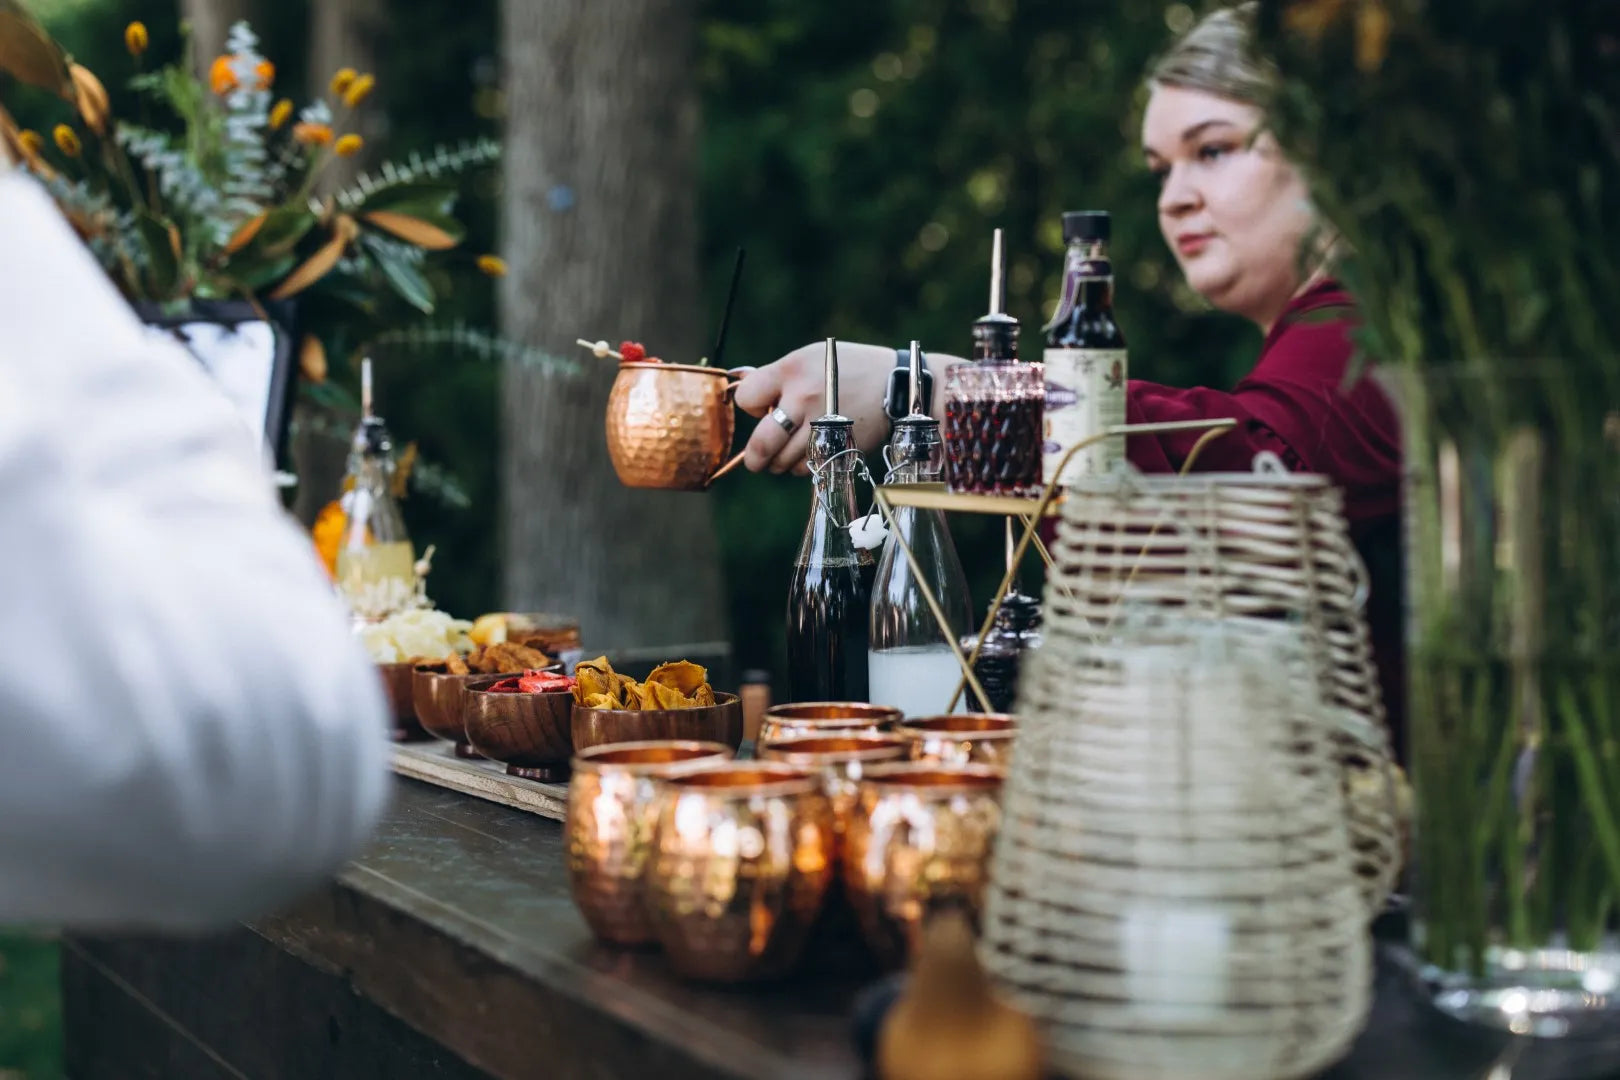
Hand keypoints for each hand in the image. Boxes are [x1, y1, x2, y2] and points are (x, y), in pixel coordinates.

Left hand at [732, 341, 894, 474]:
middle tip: (757, 459)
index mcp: (792, 370)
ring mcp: (821, 425)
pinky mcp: (838, 446)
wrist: (896, 385)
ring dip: (781, 462)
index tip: (765, 406)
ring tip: (790, 451)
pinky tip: (812, 451)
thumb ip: (777, 377)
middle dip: (755, 457)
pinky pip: (807, 468)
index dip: (752, 406)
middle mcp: (803, 397)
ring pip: (783, 461)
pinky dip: (803, 466)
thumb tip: (743, 395)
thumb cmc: (848, 368)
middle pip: (762, 443)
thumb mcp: (810, 357)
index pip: (746, 398)